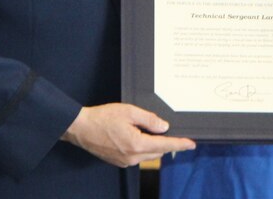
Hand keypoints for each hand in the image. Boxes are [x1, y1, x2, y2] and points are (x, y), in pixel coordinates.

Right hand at [61, 103, 194, 167]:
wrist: (81, 128)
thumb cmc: (103, 117)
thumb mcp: (129, 111)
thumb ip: (149, 119)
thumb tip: (164, 127)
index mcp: (136, 144)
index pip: (164, 145)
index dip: (179, 144)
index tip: (191, 144)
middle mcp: (132, 157)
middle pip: (158, 151)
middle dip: (167, 143)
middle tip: (174, 133)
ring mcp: (124, 161)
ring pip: (148, 154)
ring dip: (154, 145)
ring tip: (154, 132)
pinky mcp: (118, 161)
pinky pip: (137, 156)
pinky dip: (143, 147)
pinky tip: (140, 137)